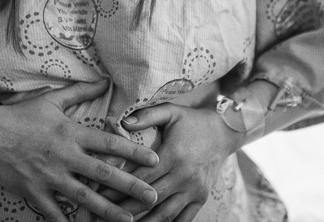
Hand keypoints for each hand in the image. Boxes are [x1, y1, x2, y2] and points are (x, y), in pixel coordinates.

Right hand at [0, 79, 158, 221]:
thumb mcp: (53, 99)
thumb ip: (81, 92)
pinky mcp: (33, 191)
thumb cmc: (22, 115)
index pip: (109, 144)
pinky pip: (53, 211)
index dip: (134, 152)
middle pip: (103, 174)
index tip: (155, 160)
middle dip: (130, 187)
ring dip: (108, 211)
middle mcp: (64, 156)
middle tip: (153, 196)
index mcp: (71, 133)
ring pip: (84, 197)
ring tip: (130, 220)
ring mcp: (49, 176)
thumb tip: (106, 81)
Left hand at [106, 103, 245, 221]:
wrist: (224, 132)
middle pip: (148, 198)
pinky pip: (182, 219)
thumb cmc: (192, 121)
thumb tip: (123, 122)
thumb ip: (147, 115)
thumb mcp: (171, 112)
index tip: (98, 194)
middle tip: (101, 215)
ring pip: (164, 214)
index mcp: (173, 155)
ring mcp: (194, 190)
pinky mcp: (201, 198)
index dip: (118, 187)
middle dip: (123, 209)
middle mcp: (184, 176)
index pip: (140, 177)